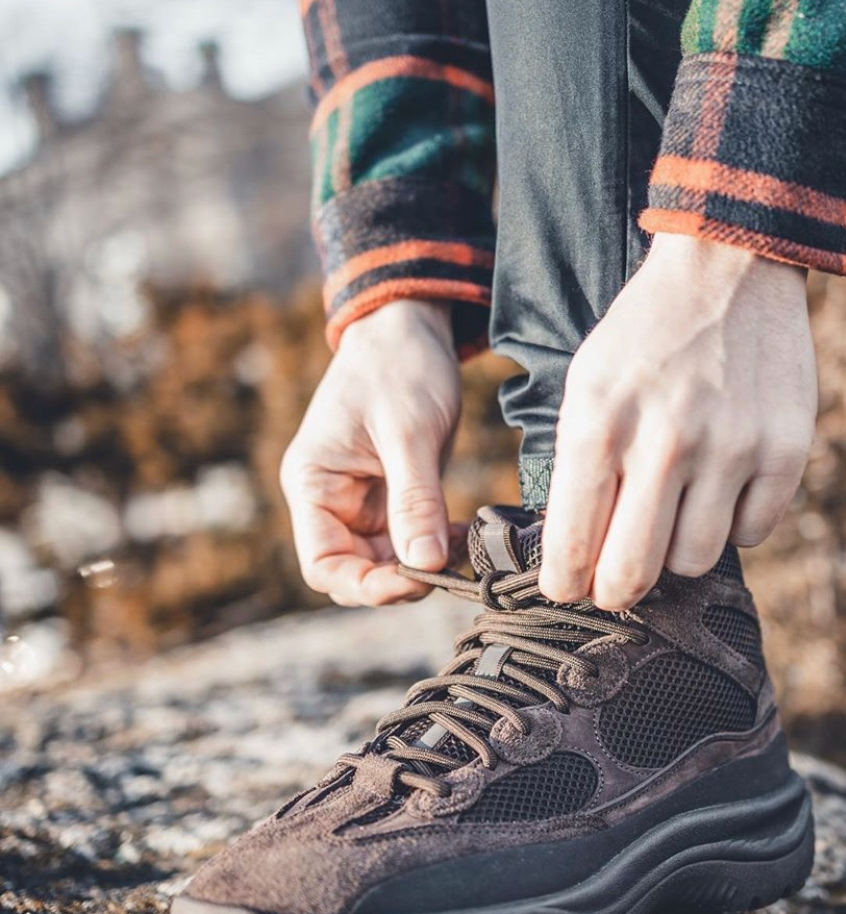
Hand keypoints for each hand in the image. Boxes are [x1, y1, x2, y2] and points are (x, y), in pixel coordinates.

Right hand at [280, 300, 461, 606]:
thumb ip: (414, 500)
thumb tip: (424, 565)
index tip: (415, 582)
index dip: (364, 586)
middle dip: (399, 580)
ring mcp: (363, 500)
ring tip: (465, 545)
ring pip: (387, 561)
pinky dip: (437, 545)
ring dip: (424, 565)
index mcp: (312, 484)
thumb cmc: (398, 367)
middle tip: (450, 569)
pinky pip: (411, 539)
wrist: (411, 326)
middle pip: (354, 571)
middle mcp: (331, 500)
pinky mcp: (395, 495)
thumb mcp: (409, 433)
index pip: (322, 564)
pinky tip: (465, 533)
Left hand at [540, 232, 816, 610]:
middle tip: (614, 586)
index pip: (573, 545)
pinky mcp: (784, 450)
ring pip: (694, 561)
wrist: (728, 270)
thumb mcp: (586, 385)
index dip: (565, 583)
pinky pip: (752, 534)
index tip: (567, 590)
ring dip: (678, 551)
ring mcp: (731, 448)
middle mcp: (665, 442)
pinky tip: (722, 485)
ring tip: (674, 513)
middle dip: (615, 592)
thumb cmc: (644, 336)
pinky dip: (733, 522)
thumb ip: (577, 467)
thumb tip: (573, 554)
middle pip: (633, 573)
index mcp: (599, 425)